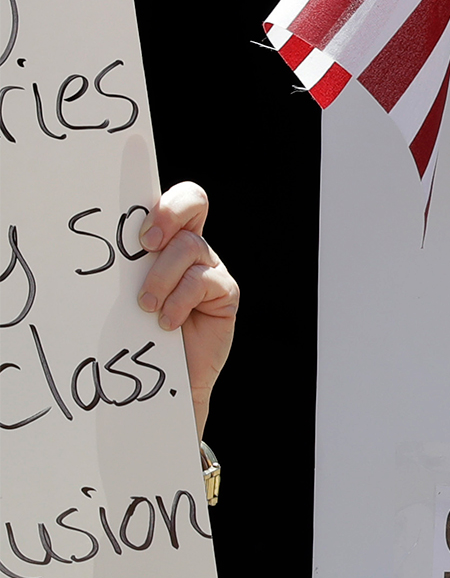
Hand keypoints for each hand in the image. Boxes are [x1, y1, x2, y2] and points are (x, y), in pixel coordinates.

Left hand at [133, 182, 237, 438]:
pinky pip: (205, 281)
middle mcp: (190, 247)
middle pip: (192, 201)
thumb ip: (124, 268)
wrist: (156, 378)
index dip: (162, 203)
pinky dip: (180, 300)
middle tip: (147, 245)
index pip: (172, 199)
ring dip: (161, 277)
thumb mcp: (122, 292)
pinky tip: (167, 322)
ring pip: (189, 247)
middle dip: (168, 214)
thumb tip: (98, 249)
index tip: (137, 234)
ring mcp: (209, 269)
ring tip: (145, 307)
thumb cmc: (132, 331)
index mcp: (164, 238)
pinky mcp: (224, 295)